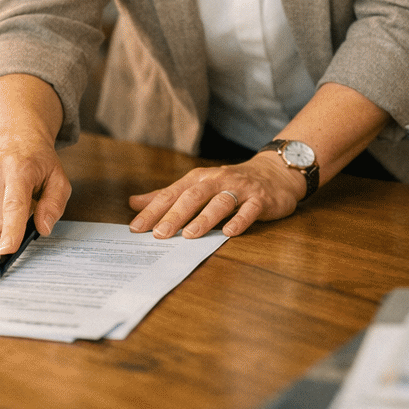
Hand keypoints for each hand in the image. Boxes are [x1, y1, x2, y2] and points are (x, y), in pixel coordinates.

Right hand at [0, 142, 71, 252]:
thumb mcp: (58, 181)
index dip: (11, 229)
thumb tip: (43, 228)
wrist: (16, 142)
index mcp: (20, 169)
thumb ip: (54, 205)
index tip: (7, 249)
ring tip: (6, 208)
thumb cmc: (38, 166)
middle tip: (21, 213)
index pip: (13, 204)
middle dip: (10, 229)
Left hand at [127, 151, 304, 238]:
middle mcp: (217, 181)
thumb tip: (134, 203)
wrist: (274, 173)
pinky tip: (229, 232)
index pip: (171, 194)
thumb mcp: (197, 186)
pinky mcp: (260, 199)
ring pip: (220, 202)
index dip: (153, 210)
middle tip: (159, 234)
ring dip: (205, 218)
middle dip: (175, 215)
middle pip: (193, 197)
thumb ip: (168, 196)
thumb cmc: (229, 183)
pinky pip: (249, 210)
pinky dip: (239, 220)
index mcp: (198, 179)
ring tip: (190, 234)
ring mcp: (240, 190)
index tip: (136, 228)